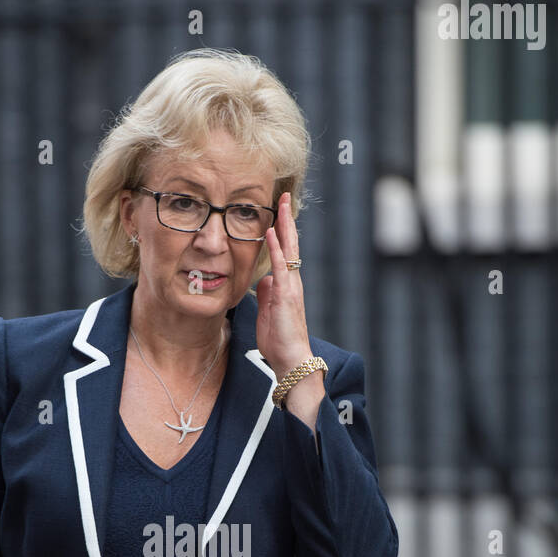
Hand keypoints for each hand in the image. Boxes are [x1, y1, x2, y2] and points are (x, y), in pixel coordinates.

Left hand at [255, 192, 325, 430]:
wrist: (291, 360)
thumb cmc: (280, 340)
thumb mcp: (268, 312)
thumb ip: (267, 294)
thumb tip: (264, 280)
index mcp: (287, 285)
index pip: (285, 252)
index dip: (281, 231)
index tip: (277, 211)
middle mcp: (293, 281)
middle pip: (290, 244)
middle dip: (286, 220)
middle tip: (283, 196)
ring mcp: (291, 287)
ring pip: (289, 250)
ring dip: (284, 226)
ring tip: (280, 205)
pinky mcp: (286, 295)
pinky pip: (281, 266)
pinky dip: (275, 249)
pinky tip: (270, 233)